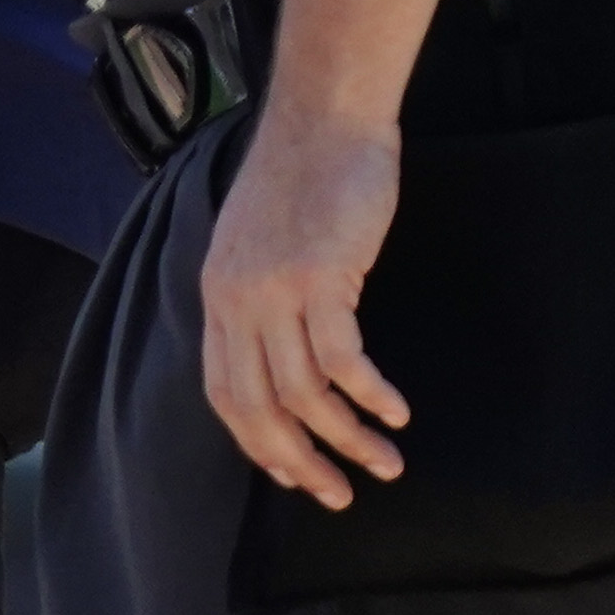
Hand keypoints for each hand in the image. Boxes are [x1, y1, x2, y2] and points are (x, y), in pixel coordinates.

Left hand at [199, 96, 412, 508]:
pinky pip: (342, 359)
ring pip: (303, 393)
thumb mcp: (261, 245)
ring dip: (347, 438)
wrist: (326, 119)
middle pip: (258, 406)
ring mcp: (274, 290)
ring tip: (387, 464)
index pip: (224, 391)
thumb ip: (261, 298)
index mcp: (218, 295)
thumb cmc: (305, 179)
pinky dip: (370, 395)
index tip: (294, 474)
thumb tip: (284, 353)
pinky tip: (396, 413)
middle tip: (340, 495)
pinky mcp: (320, 278)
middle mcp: (236, 299)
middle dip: (300, 461)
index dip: (257, 442)